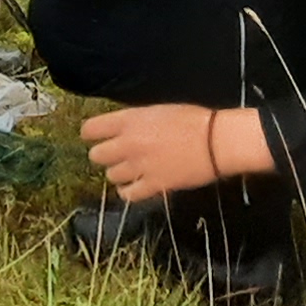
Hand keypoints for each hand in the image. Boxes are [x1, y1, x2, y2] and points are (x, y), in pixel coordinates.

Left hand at [79, 101, 274, 204]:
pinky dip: (128, 192)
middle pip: (96, 155)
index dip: (90, 134)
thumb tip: (120, 128)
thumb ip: (134, 120)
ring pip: (110, 176)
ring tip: (130, 170)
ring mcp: (139, 166)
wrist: (215, 141)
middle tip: (116, 155)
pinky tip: (135, 187)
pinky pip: (127, 195)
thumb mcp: (157, 111)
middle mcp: (128, 143)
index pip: (91, 129)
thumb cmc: (191, 120)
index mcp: (129, 120)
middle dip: (104, 155)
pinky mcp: (152, 186)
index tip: (94, 137)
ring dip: (118, 173)